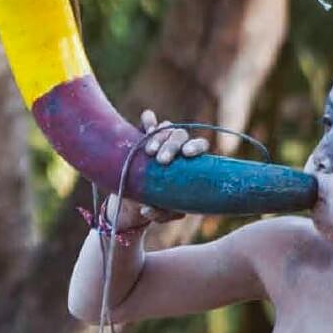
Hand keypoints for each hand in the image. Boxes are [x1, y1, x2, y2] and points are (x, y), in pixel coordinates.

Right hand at [104, 110, 209, 230]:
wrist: (133, 200)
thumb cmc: (157, 205)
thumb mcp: (162, 213)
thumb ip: (159, 213)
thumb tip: (147, 209)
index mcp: (189, 163)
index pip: (199, 146)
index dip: (196, 146)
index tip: (187, 154)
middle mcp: (177, 147)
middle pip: (181, 136)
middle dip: (173, 145)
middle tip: (162, 160)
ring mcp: (160, 139)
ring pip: (166, 128)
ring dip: (158, 136)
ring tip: (149, 152)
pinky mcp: (142, 136)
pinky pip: (148, 121)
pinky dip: (149, 120)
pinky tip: (146, 123)